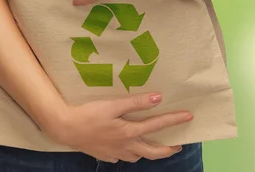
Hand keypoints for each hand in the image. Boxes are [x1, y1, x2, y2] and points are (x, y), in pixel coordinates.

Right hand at [47, 92, 193, 162]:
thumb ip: (136, 102)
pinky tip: (128, 147)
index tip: (188, 116)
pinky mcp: (105, 155)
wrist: (66, 128)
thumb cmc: (89, 113)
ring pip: (138, 156)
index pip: (157, 126)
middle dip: (167, 149)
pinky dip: (132, 152)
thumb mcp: (113, 105)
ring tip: (155, 144)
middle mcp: (126, 146)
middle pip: (152, 152)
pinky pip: (124, 157)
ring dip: (149, 151)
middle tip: (178, 144)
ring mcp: (115, 153)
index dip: (174, 121)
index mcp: (129, 132)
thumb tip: (158, 98)